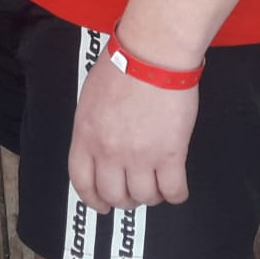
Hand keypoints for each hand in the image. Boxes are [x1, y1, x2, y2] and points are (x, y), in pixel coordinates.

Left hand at [67, 56, 197, 213]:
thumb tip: (99, 145)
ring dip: (151, 196)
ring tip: (156, 184)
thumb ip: (92, 127)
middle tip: (134, 192)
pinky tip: (176, 187)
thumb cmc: (123, 64)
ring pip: (144, 197)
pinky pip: (173, 191)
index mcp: (86, 135)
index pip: (82, 181)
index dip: (92, 199)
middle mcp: (110, 151)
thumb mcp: (91, 97)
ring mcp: (140, 156)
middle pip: (114, 195)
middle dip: (125, 199)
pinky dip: (176, 194)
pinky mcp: (170, 154)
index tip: (101, 205)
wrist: (153, 54)